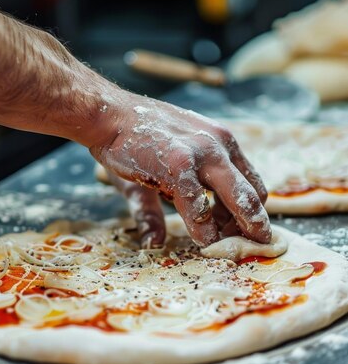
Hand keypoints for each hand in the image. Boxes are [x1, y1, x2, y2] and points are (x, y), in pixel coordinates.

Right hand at [91, 94, 270, 247]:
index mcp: (220, 142)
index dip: (250, 211)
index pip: (251, 182)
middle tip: (255, 246)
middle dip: (255, 225)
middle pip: (252, 193)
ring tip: (225, 248)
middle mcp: (219, 145)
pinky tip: (201, 240)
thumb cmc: (132, 141)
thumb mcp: (159, 173)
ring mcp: (202, 153)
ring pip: (237, 199)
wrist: (108, 115)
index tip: (241, 231)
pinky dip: (203, 228)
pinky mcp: (180, 163)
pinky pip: (199, 205)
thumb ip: (161, 207)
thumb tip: (154, 242)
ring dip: (234, 230)